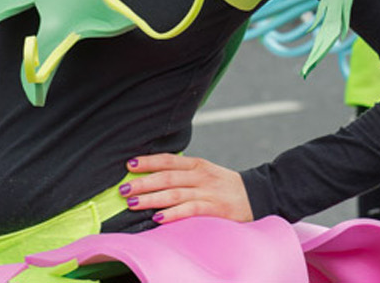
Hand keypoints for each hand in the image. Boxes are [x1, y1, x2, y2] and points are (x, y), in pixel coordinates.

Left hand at [120, 154, 251, 223]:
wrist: (256, 195)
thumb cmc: (225, 186)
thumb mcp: (206, 173)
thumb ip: (184, 174)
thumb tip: (155, 178)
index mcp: (197, 165)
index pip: (169, 160)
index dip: (148, 161)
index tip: (129, 164)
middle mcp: (200, 176)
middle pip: (166, 177)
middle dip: (143, 182)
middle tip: (123, 189)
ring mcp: (207, 192)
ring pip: (174, 193)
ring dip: (151, 198)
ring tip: (133, 203)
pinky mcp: (213, 208)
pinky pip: (189, 209)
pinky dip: (172, 213)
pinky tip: (158, 218)